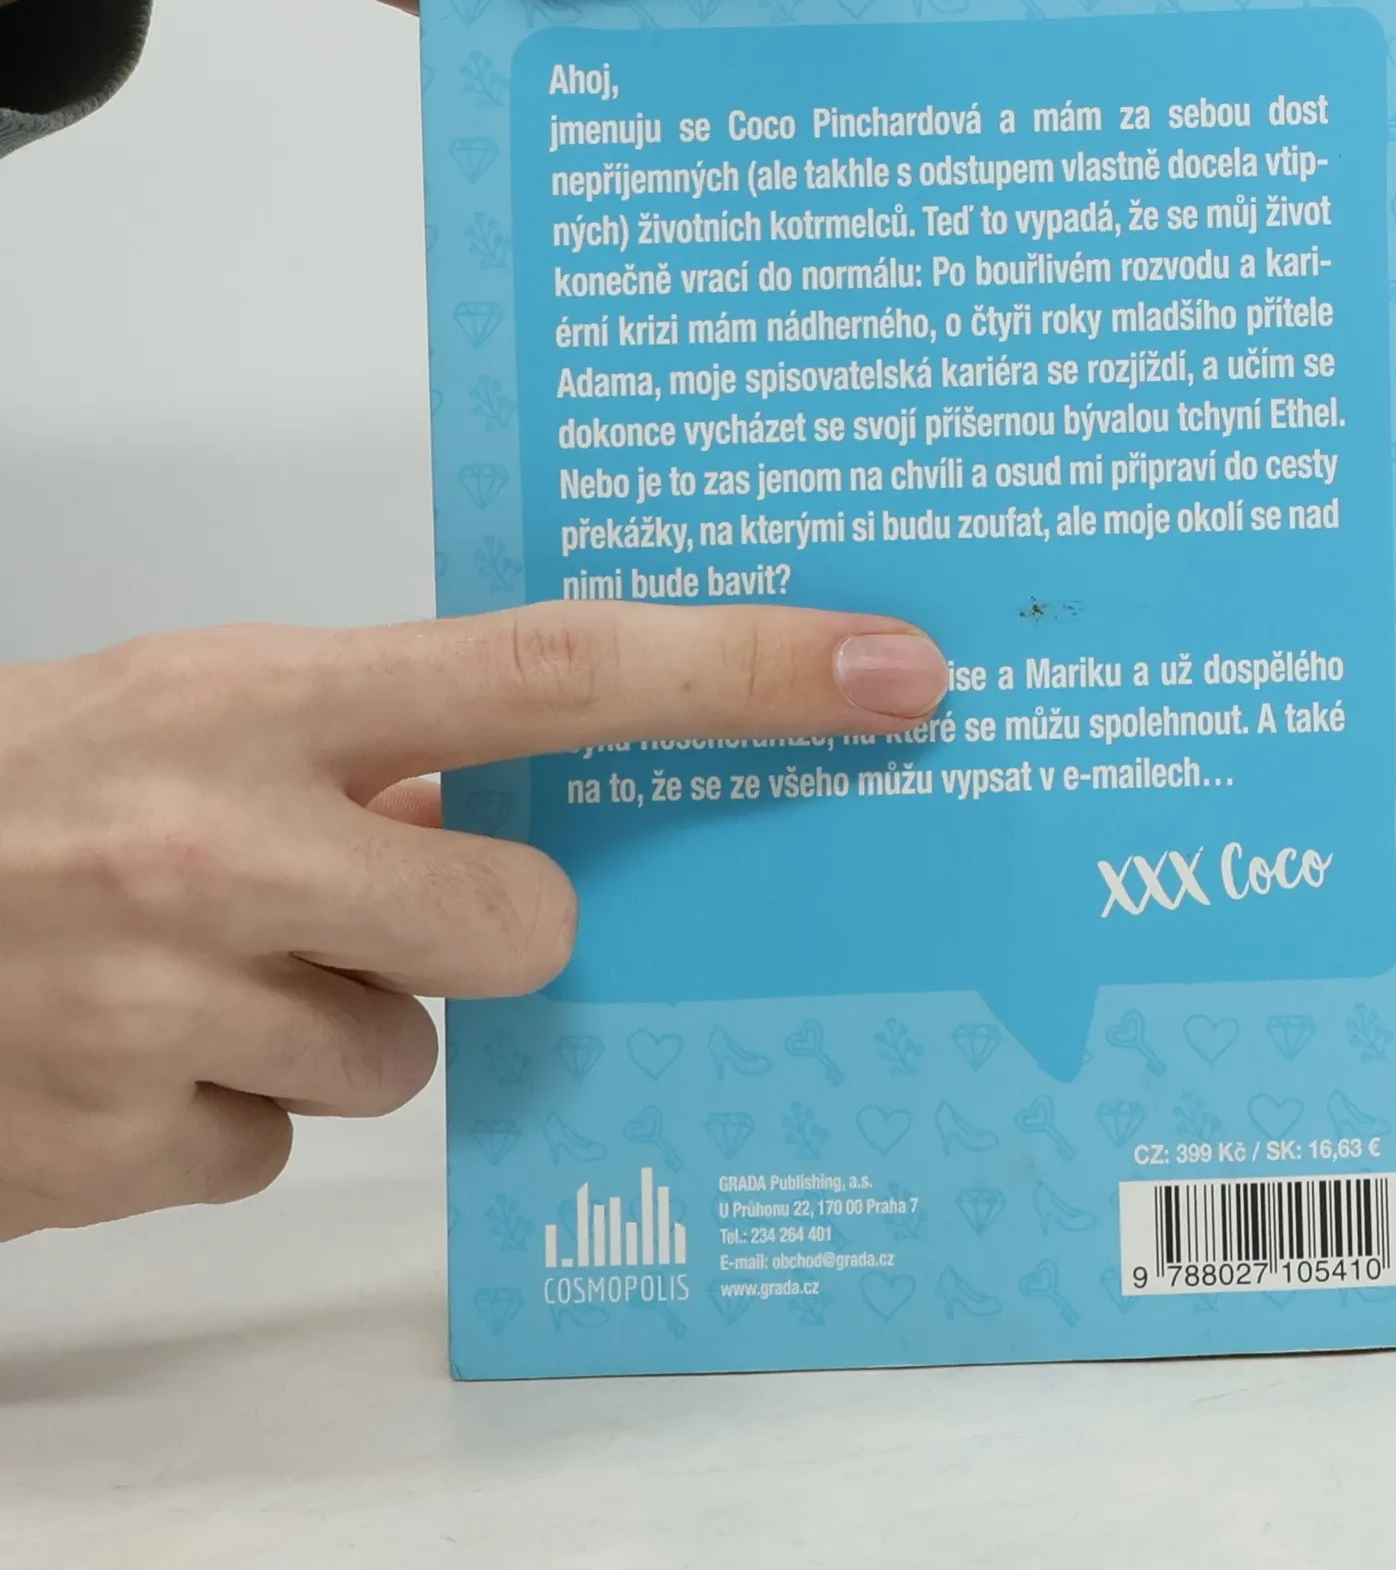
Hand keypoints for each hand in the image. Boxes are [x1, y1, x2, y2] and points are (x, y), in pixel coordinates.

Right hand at [0, 605, 945, 1238]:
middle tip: (380, 897)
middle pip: (524, 924)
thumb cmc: (9, 795)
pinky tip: (133, 1051)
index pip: (556, 670)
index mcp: (258, 703)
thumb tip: (520, 796)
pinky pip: (277, 1150)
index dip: (740, 669)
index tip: (885, 668)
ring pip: (402, 1061)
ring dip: (330, 1024)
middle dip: (492, 929)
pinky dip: (226, 1109)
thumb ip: (364, 742)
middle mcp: (225, 848)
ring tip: (199, 968)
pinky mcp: (126, 1150)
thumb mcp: (186, 711)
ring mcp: (172, 1010)